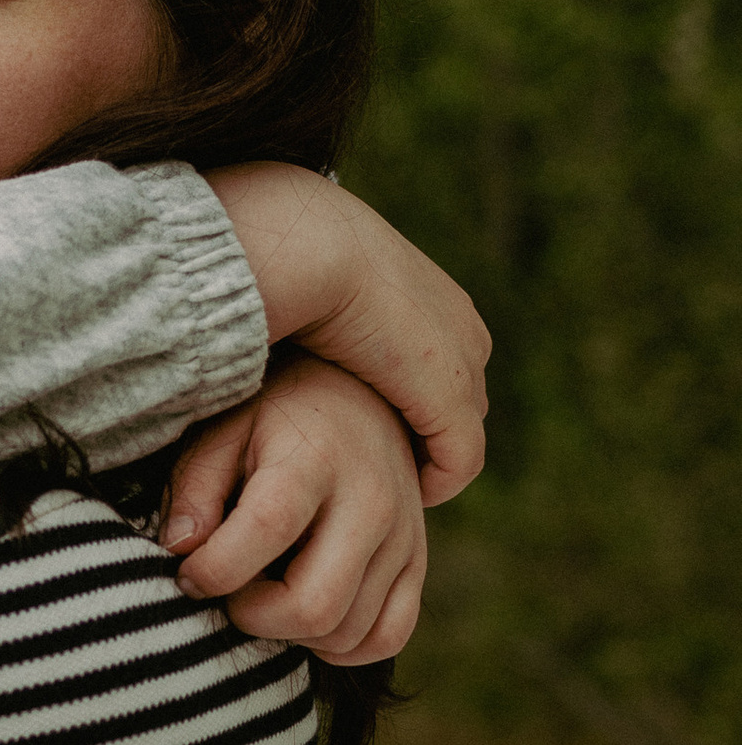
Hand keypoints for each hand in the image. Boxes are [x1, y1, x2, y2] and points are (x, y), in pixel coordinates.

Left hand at [161, 351, 427, 660]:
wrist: (356, 394)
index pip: (266, 530)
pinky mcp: (417, 562)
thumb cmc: (271, 417)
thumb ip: (194, 489)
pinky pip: (387, 636)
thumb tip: (181, 551)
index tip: (188, 573)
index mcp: (314, 458)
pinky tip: (306, 615)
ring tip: (263, 590)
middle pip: (314, 606)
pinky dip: (341, 646)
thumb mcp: (222, 431)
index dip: (214, 569)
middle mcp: (371, 501)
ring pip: (346, 632)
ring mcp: (403, 536)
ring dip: (290, 632)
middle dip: (253, 617)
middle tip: (229, 591)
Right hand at [206, 166, 488, 503]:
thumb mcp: (312, 289)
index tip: (361, 429)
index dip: (403, 401)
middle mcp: (461, 329)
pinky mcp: (452, 399)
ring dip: (423, 460)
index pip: (439, 362)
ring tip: (377, 485)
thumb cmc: (290, 261)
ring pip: (459, 433)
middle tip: (371, 465)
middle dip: (421, 434)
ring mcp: (463, 364)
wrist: (312, 251)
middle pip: (459, 401)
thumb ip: (316, 315)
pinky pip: (458, 461)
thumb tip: (280, 331)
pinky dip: (434, 482)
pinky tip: (394, 493)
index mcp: (431, 295)